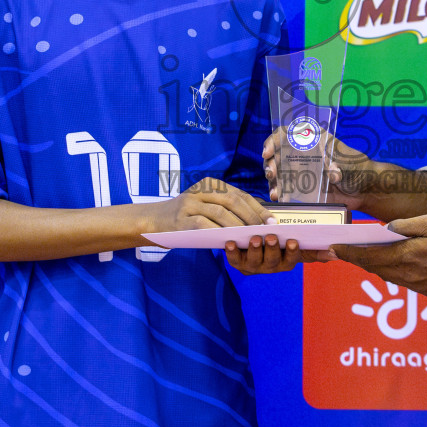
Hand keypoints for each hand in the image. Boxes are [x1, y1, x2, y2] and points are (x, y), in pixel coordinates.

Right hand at [146, 178, 266, 232]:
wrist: (153, 221)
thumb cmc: (186, 217)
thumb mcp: (206, 207)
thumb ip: (227, 211)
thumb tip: (257, 224)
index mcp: (211, 184)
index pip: (240, 194)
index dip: (258, 208)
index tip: (272, 221)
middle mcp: (201, 190)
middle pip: (232, 200)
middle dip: (252, 216)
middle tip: (265, 230)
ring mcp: (189, 203)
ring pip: (220, 212)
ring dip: (238, 226)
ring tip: (251, 237)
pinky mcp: (181, 219)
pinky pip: (204, 225)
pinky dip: (219, 232)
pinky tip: (230, 241)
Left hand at [224, 234, 333, 273]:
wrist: (254, 244)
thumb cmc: (280, 243)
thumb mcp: (296, 245)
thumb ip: (313, 250)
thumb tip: (334, 253)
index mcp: (285, 262)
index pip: (291, 259)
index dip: (292, 252)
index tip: (294, 241)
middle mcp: (270, 268)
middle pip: (272, 262)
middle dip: (272, 249)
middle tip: (272, 237)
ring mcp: (253, 267)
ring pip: (253, 261)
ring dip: (254, 250)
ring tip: (255, 238)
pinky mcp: (238, 263)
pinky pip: (234, 260)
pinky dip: (231, 252)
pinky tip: (230, 242)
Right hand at [262, 127, 374, 208]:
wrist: (365, 191)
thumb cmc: (359, 169)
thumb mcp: (349, 164)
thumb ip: (340, 166)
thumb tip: (333, 175)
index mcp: (313, 141)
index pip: (287, 134)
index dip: (274, 141)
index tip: (268, 152)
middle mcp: (303, 154)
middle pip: (278, 154)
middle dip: (270, 163)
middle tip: (271, 175)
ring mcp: (301, 171)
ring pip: (279, 172)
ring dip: (272, 181)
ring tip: (274, 192)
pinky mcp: (303, 188)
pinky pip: (286, 189)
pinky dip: (279, 192)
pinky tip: (278, 198)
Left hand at [331, 215, 426, 296]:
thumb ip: (406, 225)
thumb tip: (384, 228)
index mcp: (410, 256)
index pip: (371, 256)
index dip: (350, 253)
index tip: (334, 248)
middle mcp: (411, 275)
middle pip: (375, 268)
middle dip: (356, 260)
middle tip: (340, 251)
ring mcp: (419, 286)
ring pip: (387, 276)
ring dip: (373, 266)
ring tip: (361, 255)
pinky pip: (402, 281)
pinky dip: (390, 271)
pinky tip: (388, 262)